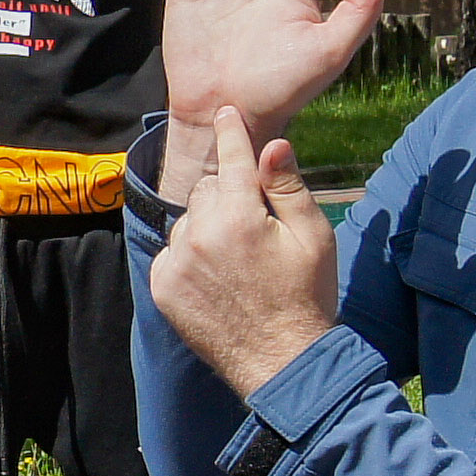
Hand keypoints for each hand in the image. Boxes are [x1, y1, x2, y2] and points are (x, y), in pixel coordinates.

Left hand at [153, 107, 342, 396]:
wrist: (282, 363)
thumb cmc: (306, 296)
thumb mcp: (313, 237)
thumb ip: (287, 187)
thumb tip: (273, 144)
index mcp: (240, 216)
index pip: (230, 158)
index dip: (230, 133)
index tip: (224, 112)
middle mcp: (200, 235)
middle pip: (205, 189)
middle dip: (227, 195)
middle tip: (254, 225)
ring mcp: (176, 263)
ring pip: (186, 221)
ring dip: (206, 227)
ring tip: (236, 259)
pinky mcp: (162, 288)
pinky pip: (171, 253)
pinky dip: (188, 256)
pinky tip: (216, 277)